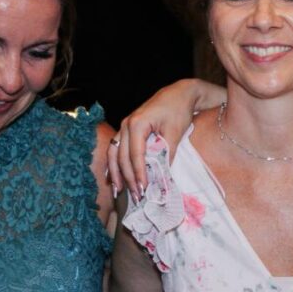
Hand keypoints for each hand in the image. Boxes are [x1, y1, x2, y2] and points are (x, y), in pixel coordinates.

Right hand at [107, 79, 226, 193]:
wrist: (178, 94)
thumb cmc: (178, 110)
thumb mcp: (175, 132)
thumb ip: (167, 153)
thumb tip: (163, 177)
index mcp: (137, 123)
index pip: (135, 155)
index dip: (139, 174)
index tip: (143, 189)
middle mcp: (126, 124)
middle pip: (122, 157)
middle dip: (128, 179)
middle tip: (136, 197)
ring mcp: (124, 126)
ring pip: (114, 153)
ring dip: (116, 174)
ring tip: (118, 192)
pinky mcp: (126, 129)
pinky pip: (115, 148)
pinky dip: (114, 164)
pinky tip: (113, 177)